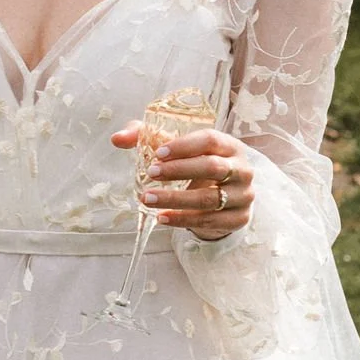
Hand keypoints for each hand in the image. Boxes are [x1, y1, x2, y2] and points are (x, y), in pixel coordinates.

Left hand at [112, 122, 254, 243]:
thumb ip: (148, 139)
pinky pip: (209, 220)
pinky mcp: (239, 218)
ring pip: (209, 198)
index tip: (158, 154)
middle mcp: (242, 169)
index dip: (184, 146)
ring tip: (147, 199)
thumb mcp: (178, 150)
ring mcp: (243, 196)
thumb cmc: (198, 166)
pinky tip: (162, 217)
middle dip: (178, 171)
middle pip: (212, 167)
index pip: (210, 140)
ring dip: (175, 199)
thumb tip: (116, 138)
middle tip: (150, 174)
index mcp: (230, 146)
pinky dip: (183, 219)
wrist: (227, 197)